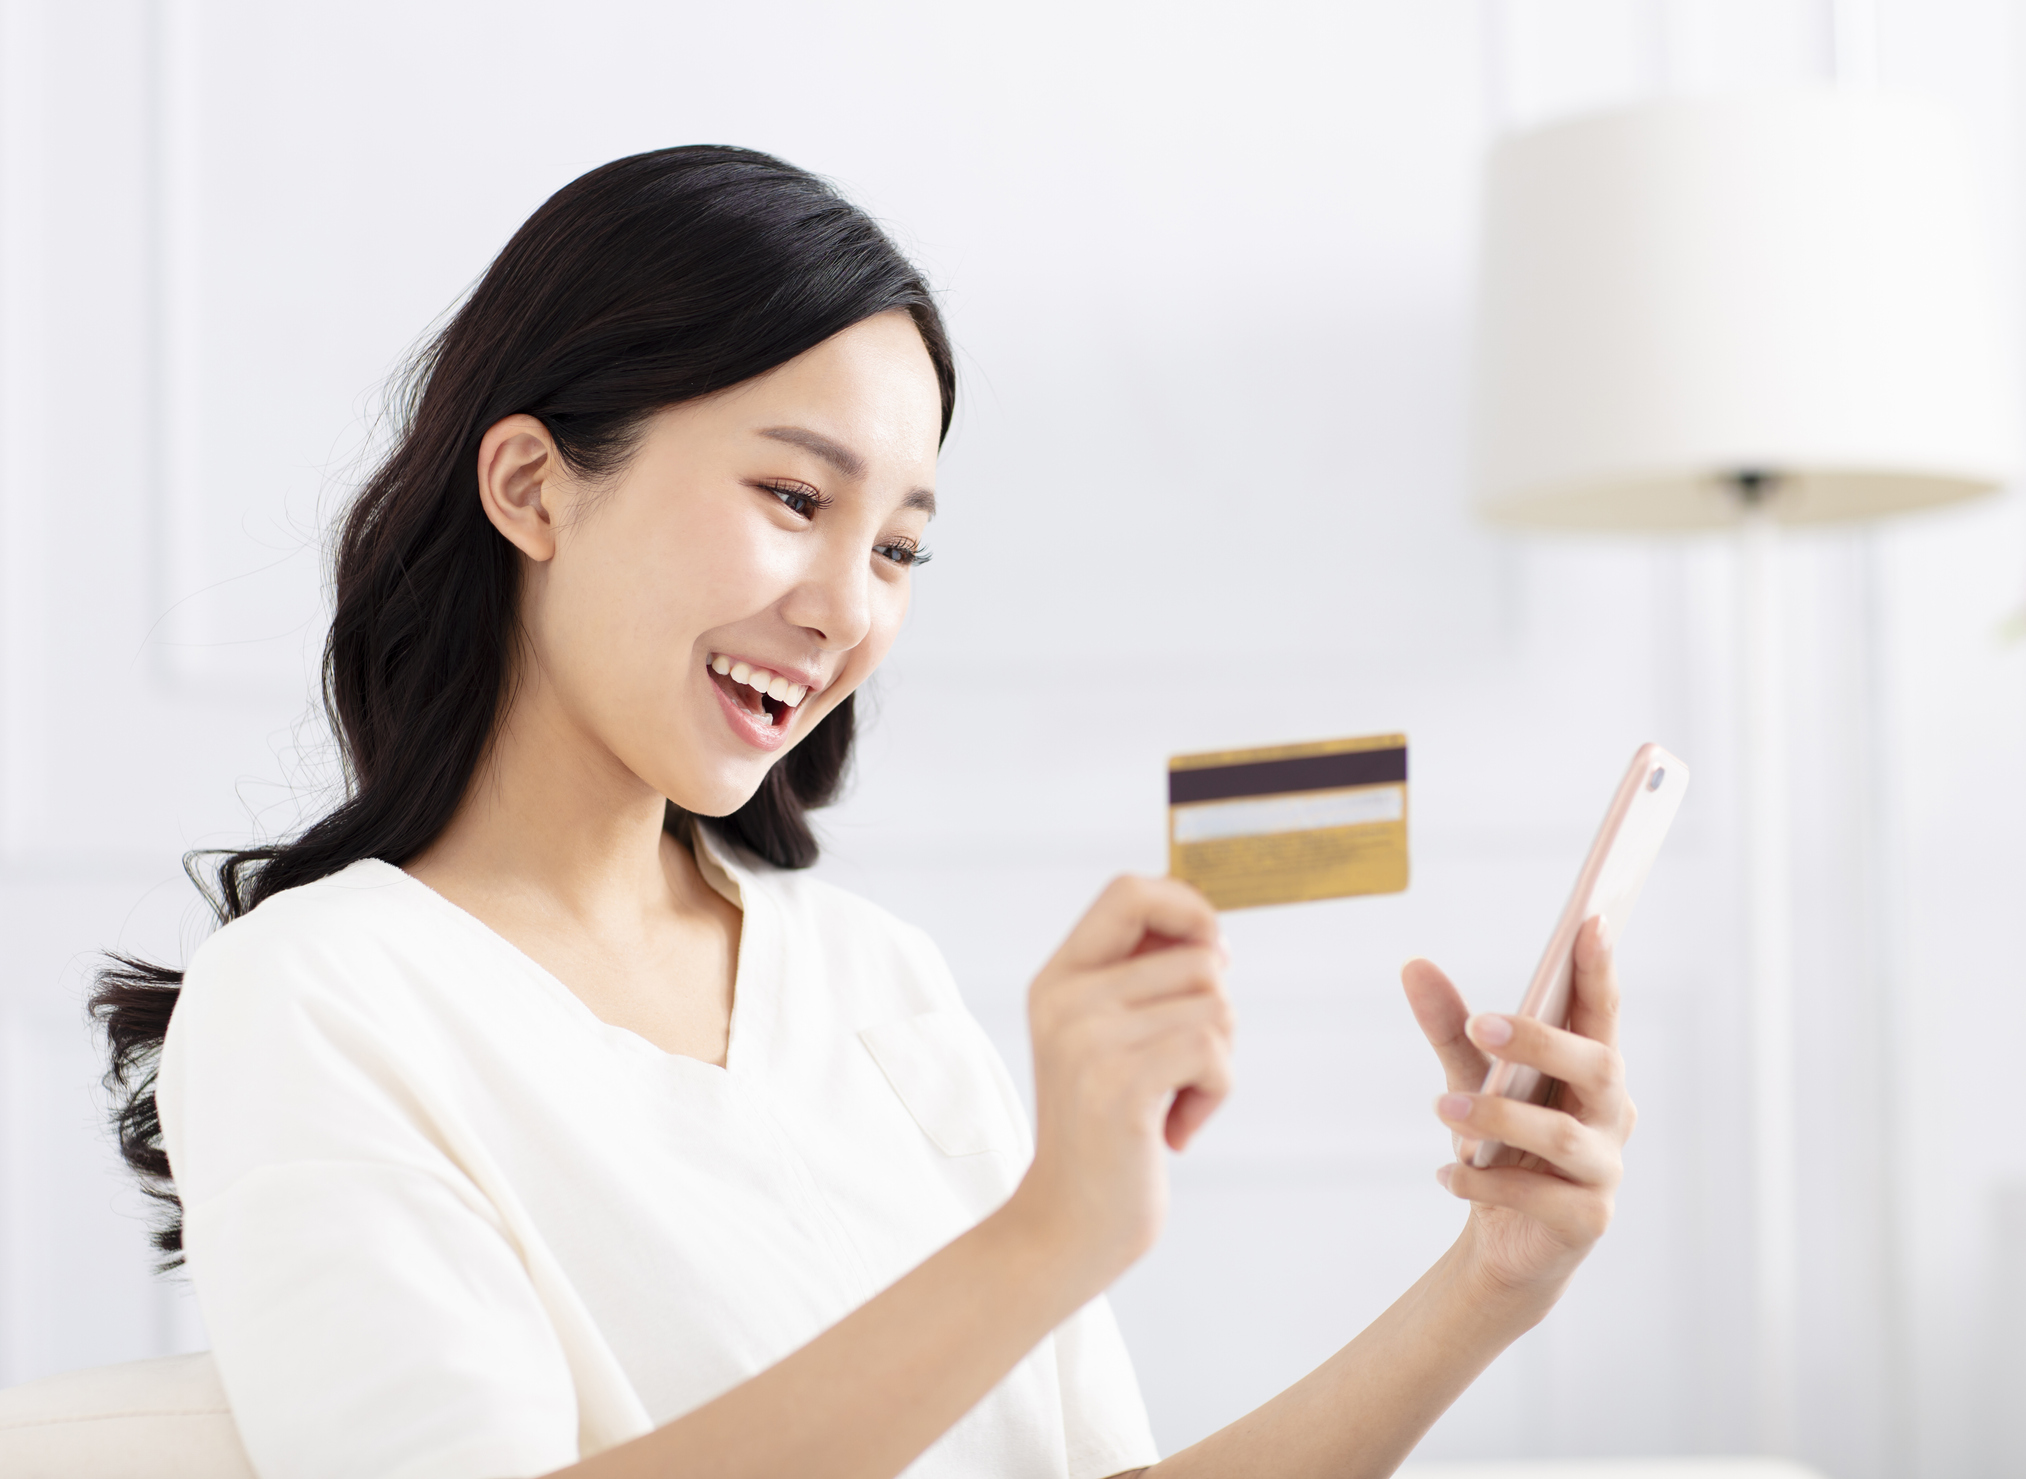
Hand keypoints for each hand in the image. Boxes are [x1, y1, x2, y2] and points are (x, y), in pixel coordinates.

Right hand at [1004, 876, 1233, 1292]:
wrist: (1067, 1226)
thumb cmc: (1107, 1132)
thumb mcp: (1108, 1041)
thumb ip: (1143, 982)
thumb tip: (1215, 936)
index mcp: (1059, 978)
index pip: (1129, 890)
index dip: (1188, 907)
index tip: (1211, 954)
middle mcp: (1065, 998)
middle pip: (1199, 956)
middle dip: (1216, 1013)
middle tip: (1181, 1070)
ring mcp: (1088, 1039)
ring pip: (1216, 1005)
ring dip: (1218, 1062)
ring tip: (1173, 1103)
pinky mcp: (1119, 1083)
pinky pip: (1213, 1052)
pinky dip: (1214, 1095)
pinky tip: (1176, 1131)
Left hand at [1402, 917, 1633, 1301]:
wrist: (1506, 1243)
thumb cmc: (1502, 1145)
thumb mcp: (1472, 1078)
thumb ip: (1451, 1026)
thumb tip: (1414, 965)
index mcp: (1593, 1071)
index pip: (1603, 1014)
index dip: (1601, 970)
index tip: (1591, 923)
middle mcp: (1613, 1115)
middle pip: (1598, 1065)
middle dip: (1539, 1041)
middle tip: (1480, 1023)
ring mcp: (1606, 1170)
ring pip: (1564, 1135)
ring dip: (1501, 1117)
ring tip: (1444, 1108)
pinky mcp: (1589, 1220)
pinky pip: (1539, 1196)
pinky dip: (1485, 1182)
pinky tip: (1446, 1174)